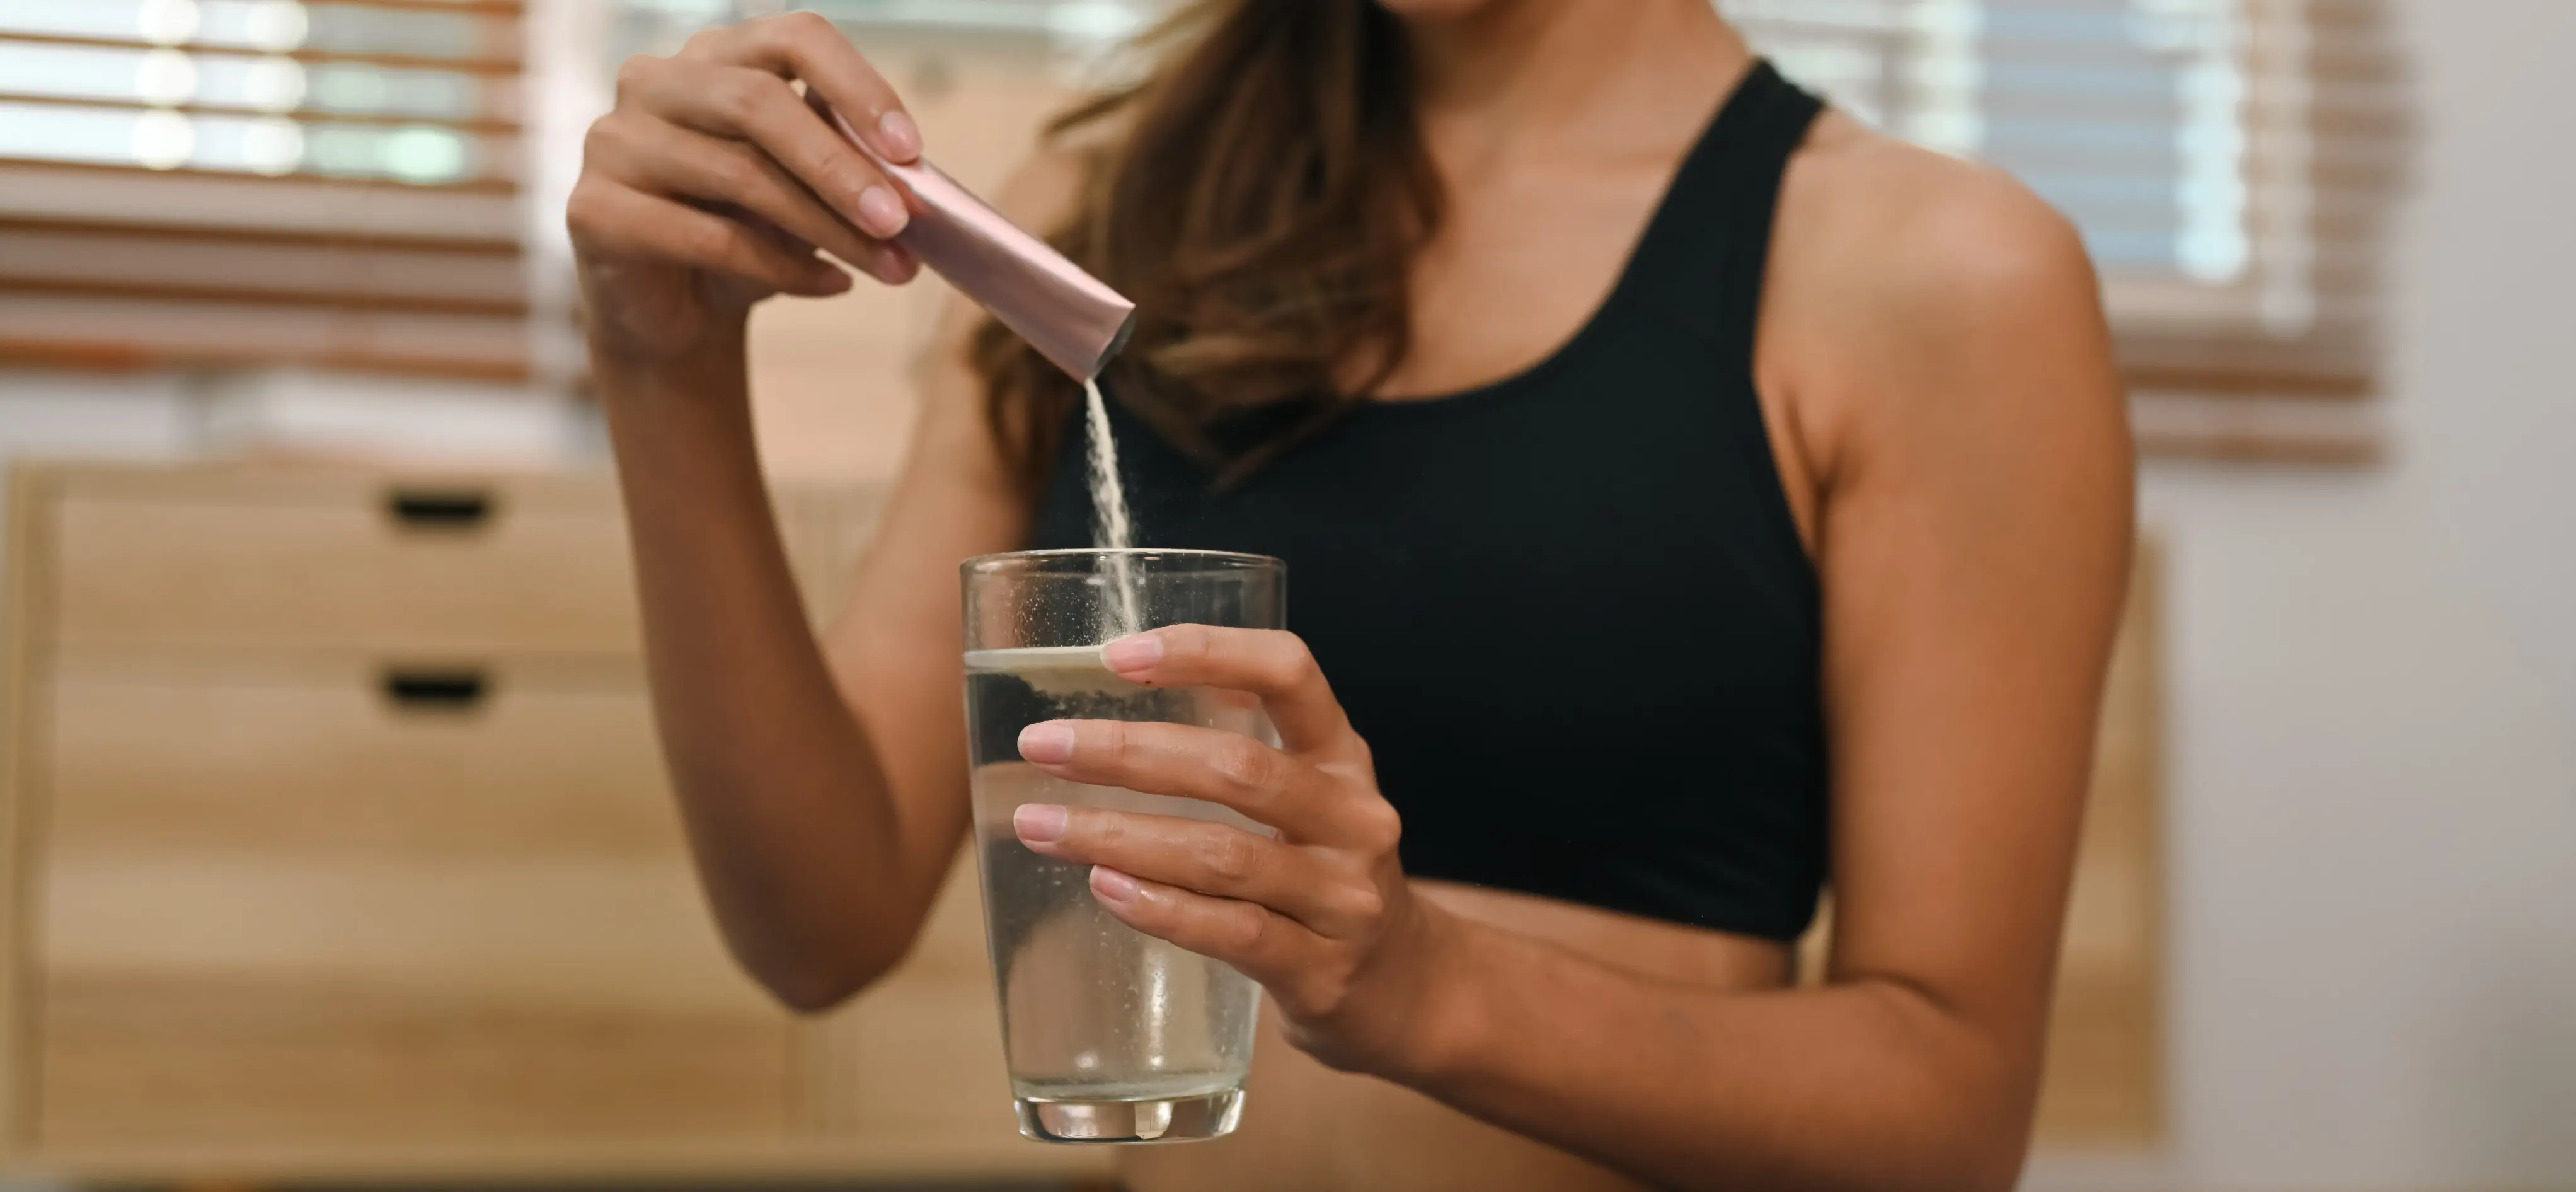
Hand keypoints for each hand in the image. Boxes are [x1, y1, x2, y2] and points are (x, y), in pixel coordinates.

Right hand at [568, 12, 923, 365]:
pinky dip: (782, 269)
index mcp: (713, 57)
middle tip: (900, 221)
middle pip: (759, 102)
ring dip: (827, 229)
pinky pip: (708, 238)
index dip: (858, 87)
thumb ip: (845, 164)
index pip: (792, 36)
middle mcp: (653, 82)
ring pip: (739, 174)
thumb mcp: (805, 190)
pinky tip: (829, 286)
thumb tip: (912, 177)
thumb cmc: (747, 236)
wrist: (676, 315)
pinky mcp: (594, 209)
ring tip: (886, 267)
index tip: (910, 150)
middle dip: (841, 166)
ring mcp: (614, 141)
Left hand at [1009, 624, 1463, 1075]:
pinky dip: (1160, 908)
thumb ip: (1244, 738)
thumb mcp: (1310, 793)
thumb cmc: (1324, 874)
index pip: (1288, 673)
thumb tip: (1133, 676)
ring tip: (1042, 826)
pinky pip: (1232, 932)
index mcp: (1343, 755)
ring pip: (1223, 855)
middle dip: (1128, 752)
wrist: (1404, 989)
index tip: (1116, 655)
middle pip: (1238, 768)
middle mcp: (1353, 817)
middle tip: (1042, 746)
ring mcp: (1343, 898)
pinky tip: (1104, 887)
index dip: (1207, 651)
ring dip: (1119, 836)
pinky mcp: (1321, 971)